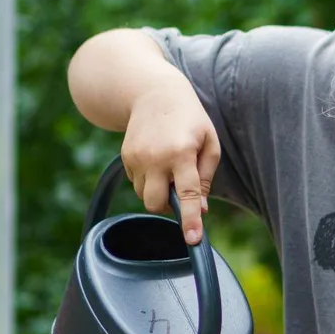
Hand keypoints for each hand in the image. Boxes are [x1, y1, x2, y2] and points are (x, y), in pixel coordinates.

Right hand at [121, 82, 220, 245]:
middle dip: (167, 206)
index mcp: (182, 152)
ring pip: (144, 196)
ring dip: (157, 191)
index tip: (192, 240)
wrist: (154, 93)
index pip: (187, 193)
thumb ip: (206, 178)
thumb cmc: (189, 119)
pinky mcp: (125, 157)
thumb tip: (200, 210)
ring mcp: (136, 157)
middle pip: (155, 203)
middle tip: (179, 189)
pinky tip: (156, 160)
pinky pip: (136, 184)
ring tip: (168, 167)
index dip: (189, 219)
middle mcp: (156, 157)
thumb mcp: (209, 143)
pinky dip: (147, 181)